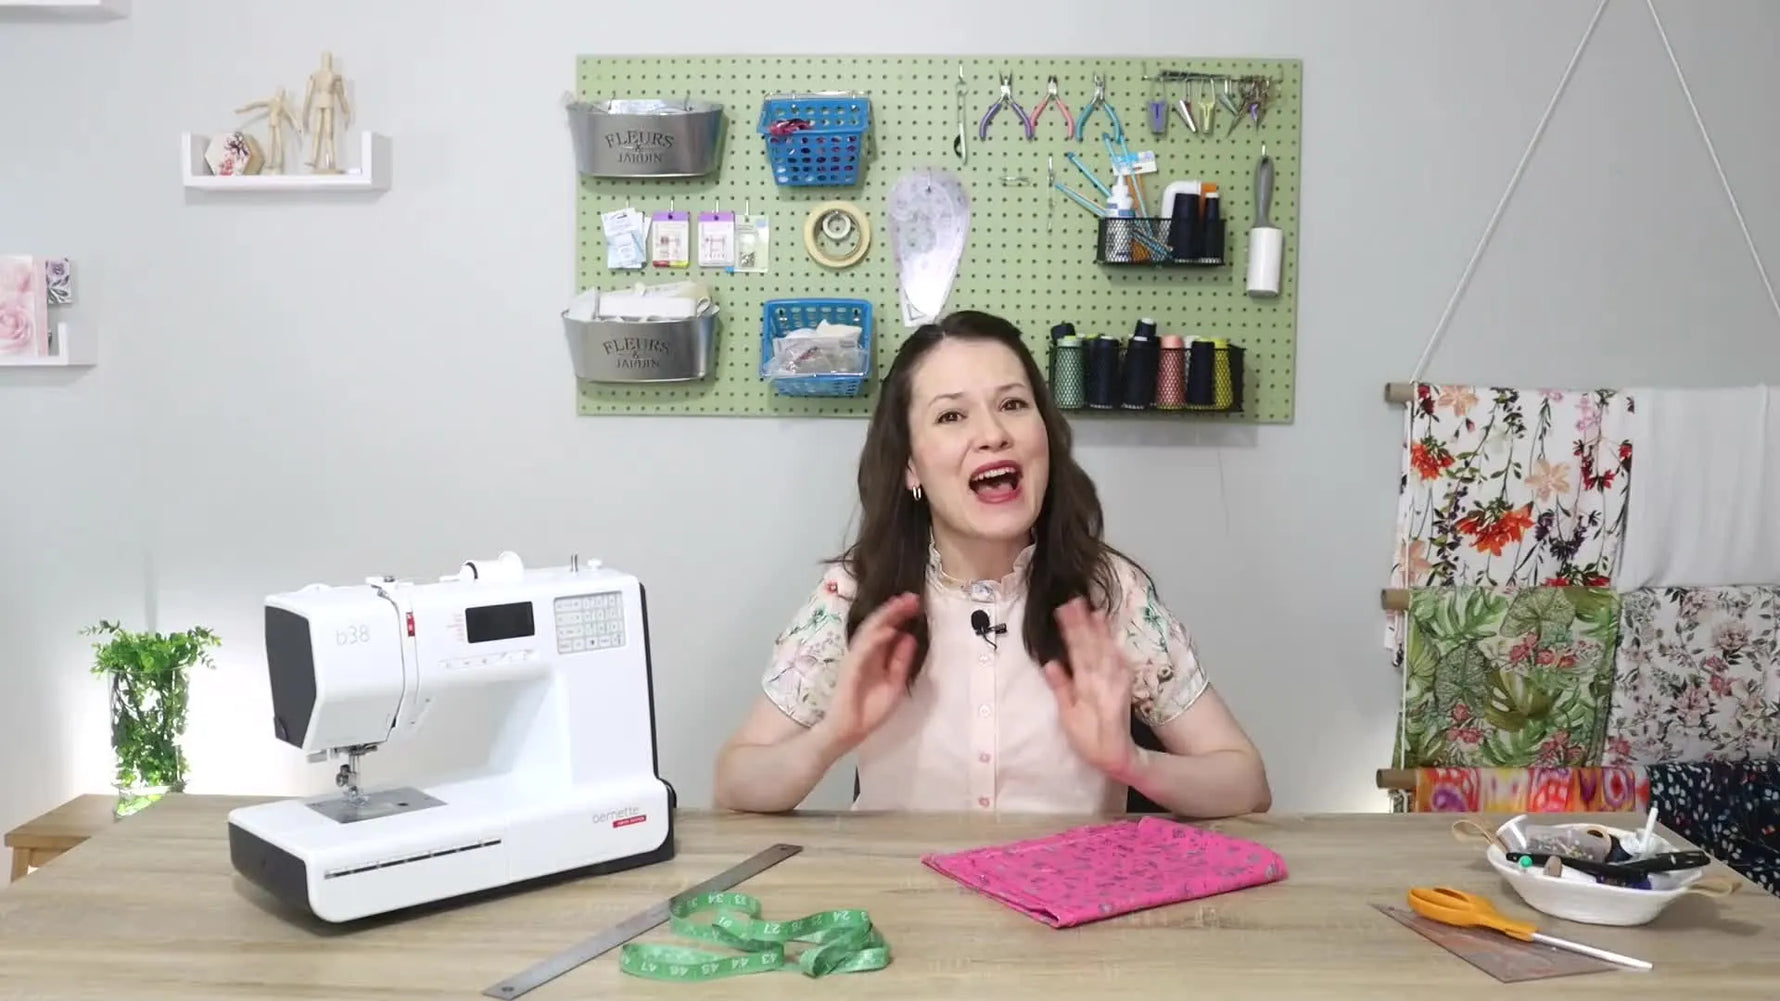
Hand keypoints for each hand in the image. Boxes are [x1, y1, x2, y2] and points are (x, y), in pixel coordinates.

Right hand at [817, 593, 920, 750]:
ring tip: (901, 604)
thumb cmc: (870, 711)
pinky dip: (875, 638)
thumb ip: (901, 661)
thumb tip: (910, 637)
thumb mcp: (895, 684)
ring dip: (886, 616)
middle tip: (912, 597)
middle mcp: (866, 653)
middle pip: (880, 626)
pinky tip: (889, 629)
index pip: (889, 630)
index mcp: (877, 656)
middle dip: (896, 610)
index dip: (901, 616)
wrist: (849, 731)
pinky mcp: (850, 667)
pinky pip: (863, 649)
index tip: (916, 603)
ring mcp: (857, 658)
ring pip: (871, 631)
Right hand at [1043, 597, 1138, 779]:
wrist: (1118, 754)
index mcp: (1087, 686)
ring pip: (1107, 650)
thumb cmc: (1088, 740)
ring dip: (1100, 630)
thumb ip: (1061, 690)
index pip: (1077, 651)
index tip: (1064, 609)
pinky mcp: (1125, 684)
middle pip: (1092, 645)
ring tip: (1094, 611)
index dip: (1072, 629)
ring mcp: (1117, 680)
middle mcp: (1104, 679)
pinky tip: (1110, 635)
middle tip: (1075, 601)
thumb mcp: (1069, 719)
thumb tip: (1050, 663)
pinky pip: (1120, 660)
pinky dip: (1114, 645)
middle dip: (1084, 622)